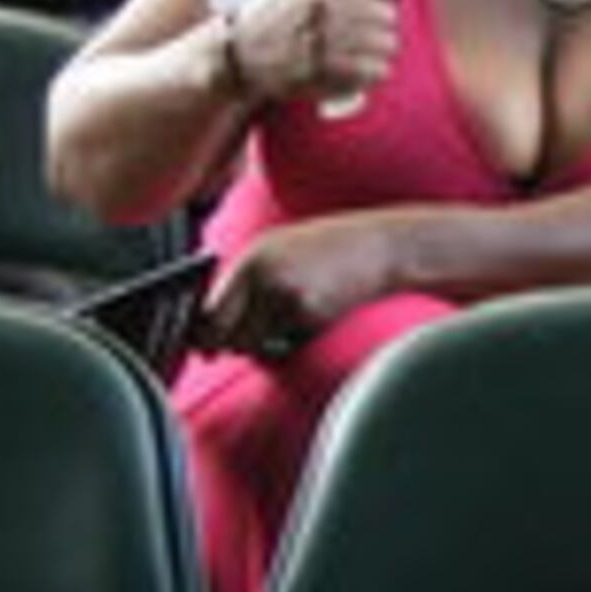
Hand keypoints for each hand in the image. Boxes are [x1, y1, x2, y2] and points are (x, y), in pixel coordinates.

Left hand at [199, 213, 402, 360]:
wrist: (386, 246)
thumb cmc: (334, 248)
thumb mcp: (282, 251)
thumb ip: (249, 280)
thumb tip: (214, 324)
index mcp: (252, 258)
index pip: (208, 310)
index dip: (204, 334)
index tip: (206, 346)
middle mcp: (265, 276)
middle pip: (225, 333)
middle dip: (231, 344)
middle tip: (245, 342)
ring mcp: (289, 297)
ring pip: (255, 344)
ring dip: (264, 344)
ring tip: (289, 321)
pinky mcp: (313, 315)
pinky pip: (288, 344)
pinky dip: (294, 341)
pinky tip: (315, 317)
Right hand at [223, 0, 403, 104]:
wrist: (240, 52)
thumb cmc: (281, 7)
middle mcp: (317, 3)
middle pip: (386, 14)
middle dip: (381, 22)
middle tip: (365, 26)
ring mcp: (318, 37)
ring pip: (385, 43)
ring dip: (380, 48)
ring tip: (363, 47)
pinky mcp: (320, 70)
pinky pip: (373, 70)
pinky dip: (372, 70)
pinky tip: (360, 65)